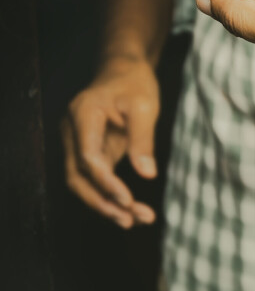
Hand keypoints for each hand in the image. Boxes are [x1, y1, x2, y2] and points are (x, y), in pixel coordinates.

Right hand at [62, 56, 159, 227]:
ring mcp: (76, 142)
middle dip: (102, 202)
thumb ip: (142, 139)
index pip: (87, 158)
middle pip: (76, 177)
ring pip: (81, 182)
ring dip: (104, 204)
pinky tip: (129, 209)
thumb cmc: (134, 83)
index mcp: (83, 115)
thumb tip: (147, 174)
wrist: (123, 70)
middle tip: (130, 220)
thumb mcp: (145, 106)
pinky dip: (108, 194)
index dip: (106, 183)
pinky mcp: (87, 150)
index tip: (128, 200)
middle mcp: (71, 131)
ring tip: (134, 220)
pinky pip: (92, 178)